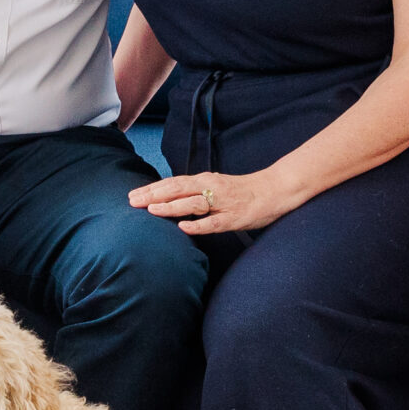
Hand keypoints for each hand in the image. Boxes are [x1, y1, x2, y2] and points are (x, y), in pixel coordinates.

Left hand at [128, 170, 293, 235]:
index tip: (132, 194)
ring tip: (152, 210)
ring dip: (171, 206)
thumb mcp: (217, 187)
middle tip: (132, 202)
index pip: (174, 183)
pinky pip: (214, 223)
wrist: (275, 189)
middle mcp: (211, 188)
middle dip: (154, 196)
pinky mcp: (234, 218)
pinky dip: (198, 225)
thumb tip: (171, 199)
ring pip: (193, 203)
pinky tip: (184, 228)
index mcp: (206, 181)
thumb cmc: (244, 191)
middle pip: (178, 190)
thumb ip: (196, 192)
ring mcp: (223, 203)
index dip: (153, 188)